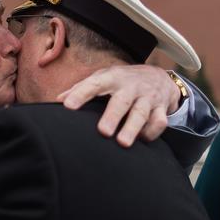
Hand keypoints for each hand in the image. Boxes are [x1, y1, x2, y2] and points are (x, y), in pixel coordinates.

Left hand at [57, 65, 180, 146]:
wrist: (158, 76)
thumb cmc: (122, 81)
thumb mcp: (103, 78)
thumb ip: (81, 89)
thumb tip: (58, 100)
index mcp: (112, 78)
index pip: (94, 84)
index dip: (80, 94)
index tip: (67, 106)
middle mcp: (131, 86)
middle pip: (121, 101)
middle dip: (112, 116)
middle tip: (103, 131)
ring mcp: (148, 97)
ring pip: (141, 113)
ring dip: (133, 128)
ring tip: (123, 143)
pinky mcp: (161, 109)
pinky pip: (159, 122)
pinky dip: (151, 132)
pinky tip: (142, 140)